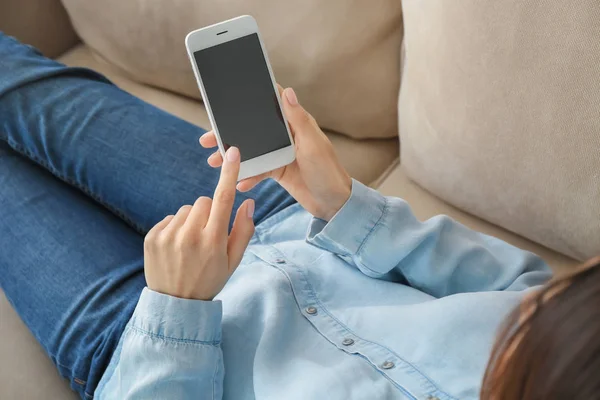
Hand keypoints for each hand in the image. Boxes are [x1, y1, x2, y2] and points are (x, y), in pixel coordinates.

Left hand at [143, 147, 254, 300]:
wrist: (175, 304)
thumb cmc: (210, 280)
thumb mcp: (233, 261)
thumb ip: (244, 230)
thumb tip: (248, 202)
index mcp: (213, 241)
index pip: (224, 198)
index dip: (229, 173)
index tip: (233, 152)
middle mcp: (190, 236)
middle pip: (204, 201)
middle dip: (210, 213)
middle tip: (208, 236)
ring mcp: (169, 236)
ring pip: (187, 209)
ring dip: (192, 220)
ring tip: (190, 244)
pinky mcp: (152, 236)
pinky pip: (170, 218)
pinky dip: (176, 227)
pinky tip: (177, 247)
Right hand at [200, 86, 351, 220]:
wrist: (334, 204)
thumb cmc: (329, 172)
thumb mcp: (313, 145)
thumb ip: (298, 120)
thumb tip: (287, 91)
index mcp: (296, 124)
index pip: (270, 105)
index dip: (250, 100)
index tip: (226, 99)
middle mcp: (287, 136)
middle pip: (253, 129)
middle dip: (230, 134)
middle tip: (208, 139)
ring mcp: (281, 154)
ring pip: (251, 151)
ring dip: (233, 157)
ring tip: (214, 163)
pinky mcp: (278, 171)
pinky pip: (257, 171)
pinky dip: (247, 176)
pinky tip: (238, 183)